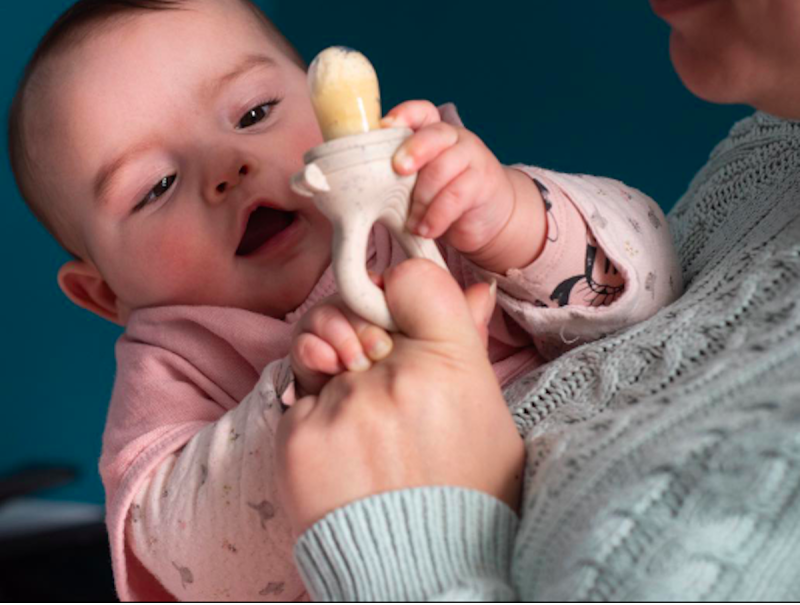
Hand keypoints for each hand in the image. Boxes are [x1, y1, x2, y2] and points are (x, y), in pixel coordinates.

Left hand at [276, 259, 525, 536]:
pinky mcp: (299, 435)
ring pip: (320, 350)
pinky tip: (341, 451)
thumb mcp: (486, 415)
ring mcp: (344, 403)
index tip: (394, 311)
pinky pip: (297, 395)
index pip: (412, 277)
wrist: (424, 574)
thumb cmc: (464, 493)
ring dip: (332, 374)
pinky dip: (313, 415)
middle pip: (354, 309)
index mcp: (452, 362)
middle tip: (372, 372)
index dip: (398, 289)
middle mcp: (397, 375)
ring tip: (359, 420)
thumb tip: (475, 288)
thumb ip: (469, 343)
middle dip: (358, 335)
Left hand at [382, 100, 545, 271]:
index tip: (385, 126)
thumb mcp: (418, 180)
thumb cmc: (441, 195)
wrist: (487, 215)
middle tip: (398, 169)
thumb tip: (352, 182)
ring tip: (411, 222)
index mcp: (434, 133)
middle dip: (414, 150)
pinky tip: (425, 229)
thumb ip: (397, 173)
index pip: (422, 112)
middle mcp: (455, 140)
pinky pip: (456, 196)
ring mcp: (472, 159)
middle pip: (435, 135)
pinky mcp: (482, 184)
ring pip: (443, 168)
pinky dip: (436, 216)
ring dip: (421, 198)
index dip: (405, 114)